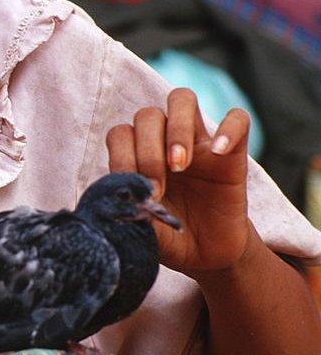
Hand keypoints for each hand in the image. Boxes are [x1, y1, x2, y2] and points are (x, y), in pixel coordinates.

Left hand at [105, 88, 252, 273]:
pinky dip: (229, 128)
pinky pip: (238, 118)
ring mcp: (198, 144)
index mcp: (136, 157)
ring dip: (177, 128)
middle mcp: (164, 143)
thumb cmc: (167, 237)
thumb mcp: (142, 228)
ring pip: (182, 99)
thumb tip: (115, 197)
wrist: (205, 255)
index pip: (121, 133)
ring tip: (180, 165)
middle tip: (158, 185)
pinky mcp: (232, 153)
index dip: (124, 156)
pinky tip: (218, 153)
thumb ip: (129, 209)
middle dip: (148, 150)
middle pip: (148, 115)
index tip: (137, 190)